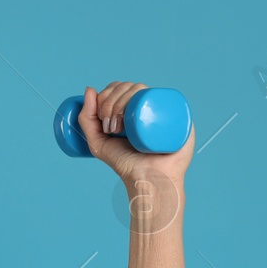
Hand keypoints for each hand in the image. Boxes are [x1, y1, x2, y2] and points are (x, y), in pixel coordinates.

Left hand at [76, 82, 195, 187]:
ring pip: (142, 89)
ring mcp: (164, 110)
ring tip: (118, 127)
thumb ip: (86, 119)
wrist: (148, 180)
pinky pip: (164, 98)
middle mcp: (150, 106)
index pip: (120, 88)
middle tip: (110, 127)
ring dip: (122, 100)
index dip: (107, 95)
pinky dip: (145, 98)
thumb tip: (89, 89)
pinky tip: (133, 113)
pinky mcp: (179, 117)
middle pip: (129, 87)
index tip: (101, 118)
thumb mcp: (98, 143)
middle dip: (111, 101)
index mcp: (135, 107)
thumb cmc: (126, 164)